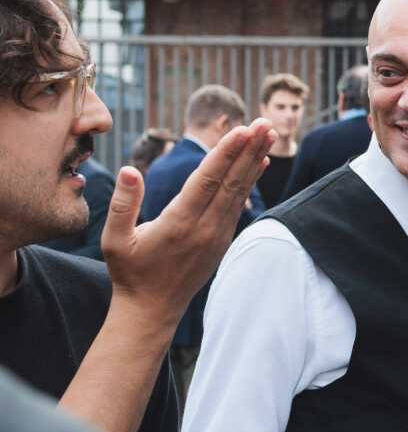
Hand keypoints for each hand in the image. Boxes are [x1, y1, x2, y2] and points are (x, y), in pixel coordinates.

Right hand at [100, 121, 276, 331]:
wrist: (152, 310)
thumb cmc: (130, 273)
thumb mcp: (115, 240)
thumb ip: (122, 204)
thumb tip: (129, 169)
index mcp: (178, 223)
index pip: (207, 181)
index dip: (226, 153)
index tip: (242, 130)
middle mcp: (204, 228)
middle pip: (231, 181)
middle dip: (249, 149)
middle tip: (264, 121)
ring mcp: (217, 235)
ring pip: (239, 191)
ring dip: (255, 160)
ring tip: (268, 133)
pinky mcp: (223, 241)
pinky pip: (239, 204)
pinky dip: (250, 181)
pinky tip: (259, 162)